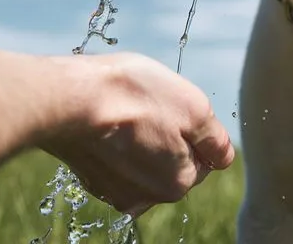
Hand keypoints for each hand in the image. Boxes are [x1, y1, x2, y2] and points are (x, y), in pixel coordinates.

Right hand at [42, 52, 235, 217]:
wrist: (68, 99)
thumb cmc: (133, 95)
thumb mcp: (193, 106)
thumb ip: (215, 138)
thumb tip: (225, 156)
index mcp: (178, 183)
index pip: (203, 157)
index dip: (191, 127)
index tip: (170, 107)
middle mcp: (148, 197)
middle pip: (172, 161)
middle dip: (165, 136)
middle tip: (145, 107)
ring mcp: (114, 192)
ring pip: (143, 162)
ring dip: (139, 140)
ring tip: (123, 113)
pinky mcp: (90, 180)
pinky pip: (114, 162)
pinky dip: (113, 144)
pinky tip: (104, 123)